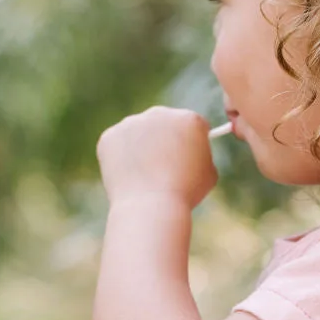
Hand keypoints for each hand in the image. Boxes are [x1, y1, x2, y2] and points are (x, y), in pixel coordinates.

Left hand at [96, 106, 218, 211]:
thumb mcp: (209, 175)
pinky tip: (130, 177)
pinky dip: (122, 159)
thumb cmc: (184, 194)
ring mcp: (131, 123)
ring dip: (142, 148)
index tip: (188, 158)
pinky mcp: (110, 136)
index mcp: (189, 119)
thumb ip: (203, 156)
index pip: (192, 125)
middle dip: (165, 140)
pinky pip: (118, 145)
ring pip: (139, 133)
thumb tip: (193, 153)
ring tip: (146, 178)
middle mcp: (159, 113)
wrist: (151, 206)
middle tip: (164, 168)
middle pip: (164, 124)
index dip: (192, 143)